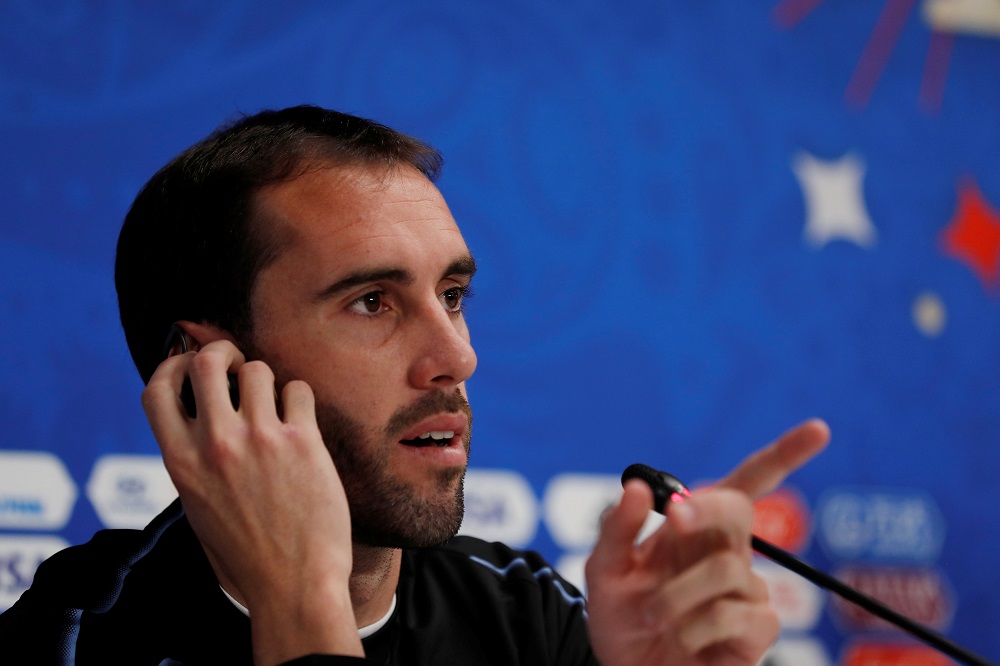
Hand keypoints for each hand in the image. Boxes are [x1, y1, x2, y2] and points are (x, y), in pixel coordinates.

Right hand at [143, 339, 362, 663]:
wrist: (293, 584)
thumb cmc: (246, 551)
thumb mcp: (198, 505)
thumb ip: (194, 457)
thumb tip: (201, 409)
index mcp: (180, 462)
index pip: (155, 389)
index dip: (171, 364)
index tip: (188, 363)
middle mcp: (215, 444)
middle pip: (206, 362)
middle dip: (222, 352)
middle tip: (237, 365)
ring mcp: (259, 439)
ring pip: (258, 369)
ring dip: (267, 380)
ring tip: (275, 407)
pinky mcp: (301, 441)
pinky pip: (298, 389)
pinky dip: (299, 400)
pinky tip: (301, 424)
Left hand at [584, 419, 829, 665]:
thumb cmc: (621, 621)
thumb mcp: (604, 573)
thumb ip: (616, 529)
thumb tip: (637, 488)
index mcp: (695, 529)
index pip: (746, 485)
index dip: (784, 456)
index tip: (819, 430)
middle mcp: (725, 553)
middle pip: (740, 510)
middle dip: (708, 508)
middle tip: (676, 517)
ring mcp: (745, 592)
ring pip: (728, 568)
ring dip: (678, 594)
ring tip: (653, 616)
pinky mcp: (757, 631)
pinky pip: (737, 614)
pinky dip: (697, 625)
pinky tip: (684, 639)